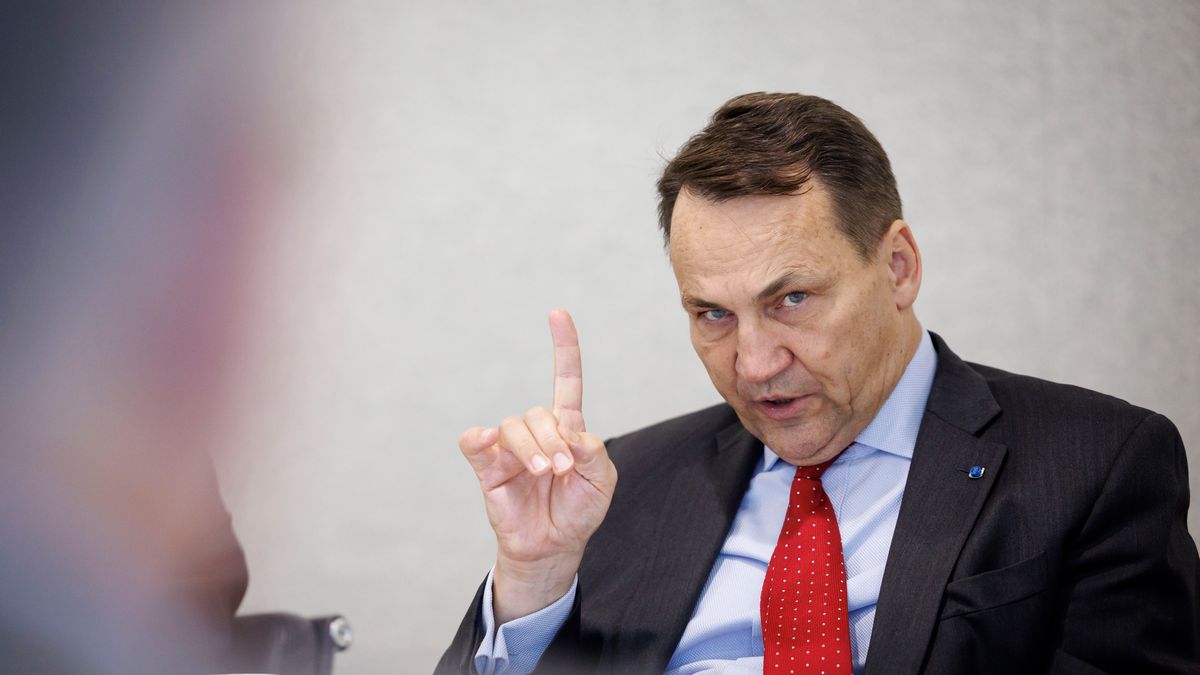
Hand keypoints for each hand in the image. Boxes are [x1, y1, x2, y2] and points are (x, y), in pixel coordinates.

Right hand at [459, 309, 617, 622]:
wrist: (554, 547)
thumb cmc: (578, 511)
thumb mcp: (602, 483)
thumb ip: (594, 455)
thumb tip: (574, 437)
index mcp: (568, 429)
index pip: (566, 381)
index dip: (564, 348)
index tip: (558, 314)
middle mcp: (537, 432)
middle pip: (539, 412)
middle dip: (552, 439)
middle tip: (563, 469)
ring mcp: (509, 449)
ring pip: (512, 426)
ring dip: (529, 448)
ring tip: (542, 473)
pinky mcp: (487, 467)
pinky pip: (475, 443)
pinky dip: (480, 438)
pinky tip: (489, 443)